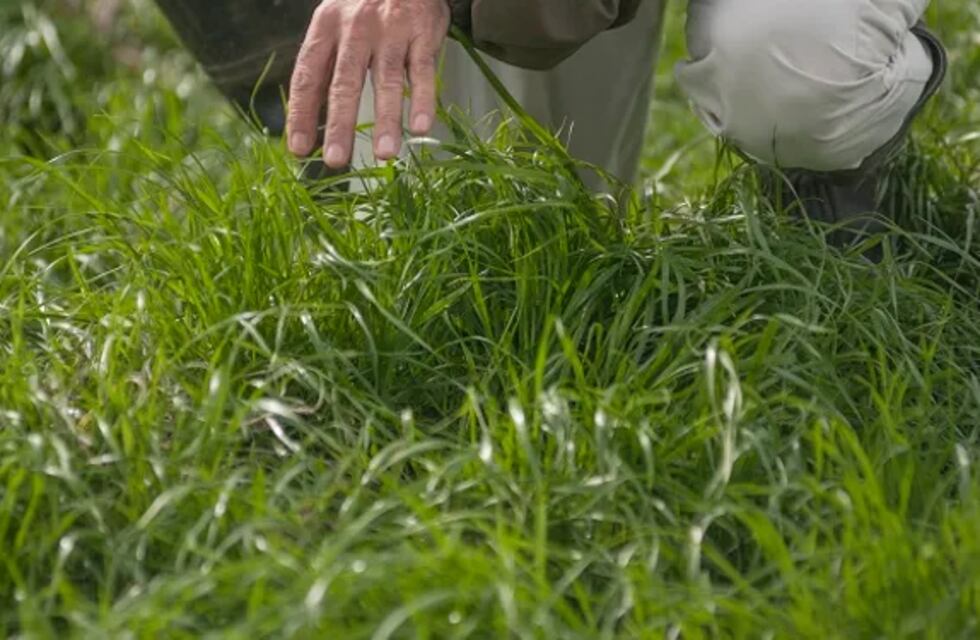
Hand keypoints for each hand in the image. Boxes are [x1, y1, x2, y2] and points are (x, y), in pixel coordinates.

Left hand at [287, 0, 450, 167]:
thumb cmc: (366, 3)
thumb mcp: (335, 22)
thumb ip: (324, 65)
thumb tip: (305, 117)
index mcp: (326, 27)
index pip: (308, 76)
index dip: (302, 113)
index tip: (299, 148)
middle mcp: (355, 29)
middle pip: (345, 83)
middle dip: (340, 124)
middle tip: (335, 160)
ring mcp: (390, 31)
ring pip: (386, 80)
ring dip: (387, 120)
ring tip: (386, 154)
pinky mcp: (421, 33)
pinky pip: (422, 71)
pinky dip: (423, 100)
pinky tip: (421, 127)